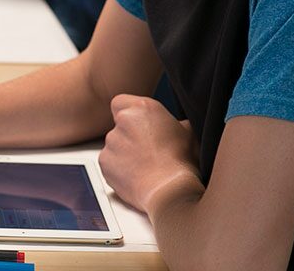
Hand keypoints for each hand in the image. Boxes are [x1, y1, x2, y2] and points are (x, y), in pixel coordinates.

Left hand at [99, 94, 199, 213]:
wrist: (169, 190)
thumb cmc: (181, 163)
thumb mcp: (188, 133)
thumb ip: (174, 123)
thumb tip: (177, 125)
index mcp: (143, 108)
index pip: (120, 102)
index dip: (127, 113)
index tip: (137, 124)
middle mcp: (124, 121)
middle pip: (118, 125)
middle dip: (128, 136)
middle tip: (146, 149)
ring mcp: (111, 142)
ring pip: (114, 144)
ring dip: (123, 152)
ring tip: (144, 165)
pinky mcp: (104, 161)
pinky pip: (109, 162)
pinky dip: (118, 168)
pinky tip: (136, 175)